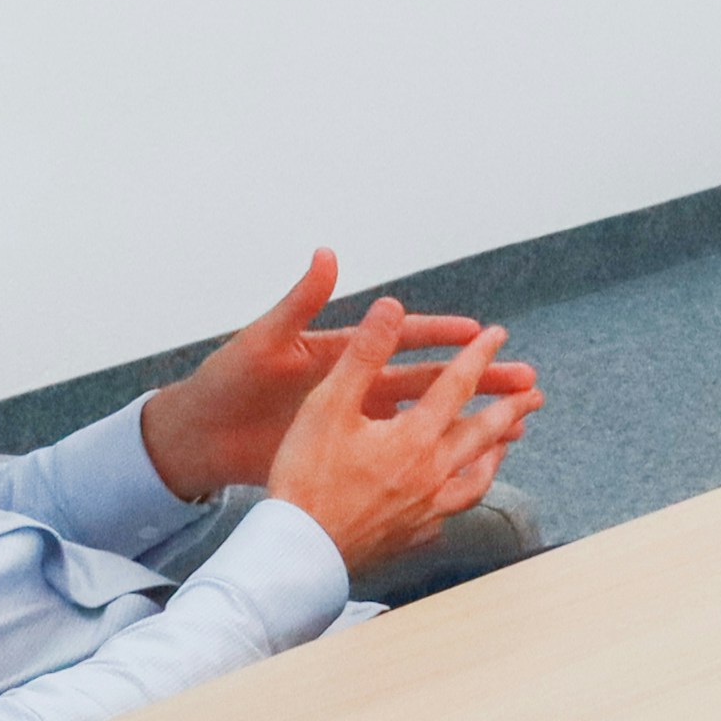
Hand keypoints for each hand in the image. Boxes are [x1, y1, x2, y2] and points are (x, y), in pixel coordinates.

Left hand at [140, 251, 539, 500]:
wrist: (196, 439)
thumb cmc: (223, 383)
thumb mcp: (261, 341)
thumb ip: (297, 303)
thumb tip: (325, 255)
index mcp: (339, 352)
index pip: (400, 338)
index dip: (440, 334)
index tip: (481, 332)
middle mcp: (355, 384)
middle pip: (427, 379)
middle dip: (477, 378)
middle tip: (524, 379)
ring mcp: (352, 421)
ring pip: (423, 419)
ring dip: (468, 420)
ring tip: (518, 427)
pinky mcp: (342, 452)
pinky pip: (398, 454)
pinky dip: (434, 458)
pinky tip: (467, 465)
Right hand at [258, 298, 527, 577]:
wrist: (298, 552)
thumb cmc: (305, 477)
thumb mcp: (328, 406)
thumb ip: (363, 354)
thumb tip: (390, 307)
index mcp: (415, 437)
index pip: (457, 386)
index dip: (479, 356)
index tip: (498, 335)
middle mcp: (431, 474)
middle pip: (482, 433)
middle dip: (509, 407)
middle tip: (532, 391)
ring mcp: (426, 510)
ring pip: (475, 479)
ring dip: (495, 455)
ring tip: (506, 443)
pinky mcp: (412, 536)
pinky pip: (450, 514)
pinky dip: (461, 497)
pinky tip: (456, 495)